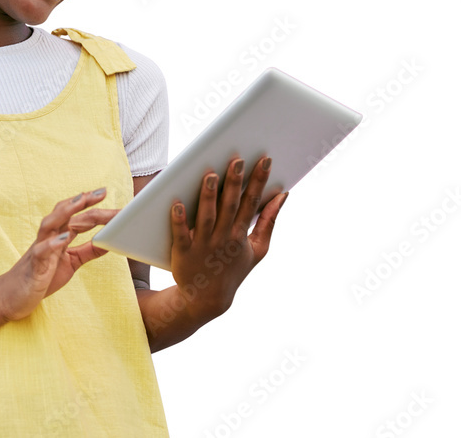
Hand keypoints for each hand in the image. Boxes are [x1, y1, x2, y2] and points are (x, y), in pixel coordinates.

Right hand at [0, 189, 117, 321]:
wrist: (10, 297)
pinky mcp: (34, 265)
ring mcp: (40, 248)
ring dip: (65, 211)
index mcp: (59, 236)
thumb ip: (89, 251)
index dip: (93, 206)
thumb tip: (110, 240)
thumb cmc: (40, 277)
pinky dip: (52, 243)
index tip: (108, 195)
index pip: (78, 216)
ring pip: (50, 224)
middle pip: (65, 213)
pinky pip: (41, 251)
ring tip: (81, 201)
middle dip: (83, 201)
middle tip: (102, 191)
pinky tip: (64, 238)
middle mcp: (49, 238)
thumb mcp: (71, 262)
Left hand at [169, 155, 288, 319]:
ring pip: (206, 217)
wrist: (206, 299)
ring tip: (210, 175)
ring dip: (208, 197)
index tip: (264, 160)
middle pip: (230, 207)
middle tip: (237, 160)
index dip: (259, 181)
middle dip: (234, 183)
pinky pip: (181, 234)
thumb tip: (283, 196)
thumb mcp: (258, 249)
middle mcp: (223, 239)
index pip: (252, 203)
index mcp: (241, 235)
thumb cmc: (233, 269)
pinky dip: (179, 220)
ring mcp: (203, 246)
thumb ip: (269, 222)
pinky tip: (176, 203)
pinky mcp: (183, 253)